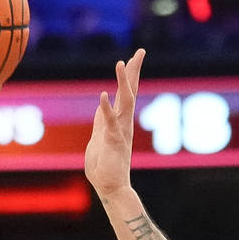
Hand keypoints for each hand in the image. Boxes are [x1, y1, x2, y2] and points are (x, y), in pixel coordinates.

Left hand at [86, 47, 144, 199]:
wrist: (109, 188)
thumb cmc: (103, 167)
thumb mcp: (98, 138)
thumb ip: (101, 122)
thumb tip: (101, 106)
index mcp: (120, 122)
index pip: (126, 94)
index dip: (128, 76)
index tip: (132, 58)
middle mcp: (124, 123)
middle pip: (130, 92)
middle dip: (134, 71)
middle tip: (140, 51)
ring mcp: (120, 131)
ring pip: (124, 102)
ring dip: (123, 82)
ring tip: (122, 64)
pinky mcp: (112, 141)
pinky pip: (109, 122)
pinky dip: (106, 109)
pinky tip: (103, 95)